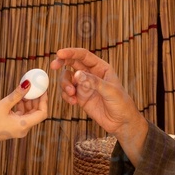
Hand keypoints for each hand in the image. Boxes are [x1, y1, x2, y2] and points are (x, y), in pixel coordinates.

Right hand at [0, 82, 48, 148]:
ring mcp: (18, 129)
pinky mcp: (13, 128)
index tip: (43, 90)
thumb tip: (28, 84)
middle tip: (35, 87)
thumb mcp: (3, 105)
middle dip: (36, 100)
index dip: (44, 101)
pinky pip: (21, 116)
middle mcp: (23, 129)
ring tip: (24, 91)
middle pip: (36, 113)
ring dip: (28, 103)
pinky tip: (17, 98)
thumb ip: (17, 95)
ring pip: (29, 114)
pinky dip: (21, 107)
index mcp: (23, 126)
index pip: (42, 113)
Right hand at [50, 48, 148, 162]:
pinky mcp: (80, 97)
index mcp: (101, 67)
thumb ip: (93, 82)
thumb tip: (77, 75)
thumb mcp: (110, 91)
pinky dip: (66, 96)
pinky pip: (67, 92)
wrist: (121, 122)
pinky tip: (73, 102)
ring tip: (71, 94)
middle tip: (53, 66)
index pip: (83, 55)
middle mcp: (91, 74)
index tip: (60, 53)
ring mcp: (84, 85)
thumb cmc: (121, 104)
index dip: (71, 52)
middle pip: (72, 63)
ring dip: (65, 85)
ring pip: (67, 78)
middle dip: (61, 63)